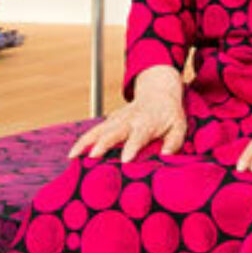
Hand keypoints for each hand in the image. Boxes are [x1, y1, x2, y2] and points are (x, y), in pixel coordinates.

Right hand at [72, 67, 186, 161]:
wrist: (159, 93)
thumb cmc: (169, 115)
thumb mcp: (179, 127)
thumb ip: (174, 142)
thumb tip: (165, 157)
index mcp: (147, 122)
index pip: (138, 136)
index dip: (132, 147)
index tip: (125, 160)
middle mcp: (129, 120)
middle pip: (113, 132)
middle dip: (102, 144)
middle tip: (91, 158)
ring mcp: (117, 118)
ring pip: (98, 129)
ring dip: (85, 141)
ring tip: (72, 156)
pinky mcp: (110, 120)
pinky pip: (94, 130)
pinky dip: (83, 141)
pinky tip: (74, 154)